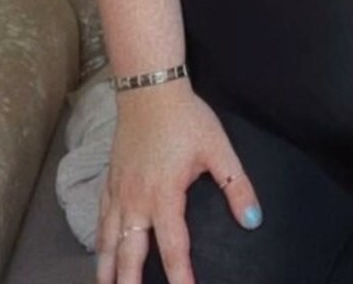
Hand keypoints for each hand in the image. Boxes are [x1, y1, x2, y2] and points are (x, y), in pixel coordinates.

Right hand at [95, 83, 262, 283]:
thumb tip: (253, 220)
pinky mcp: (110, 179)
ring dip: (106, 268)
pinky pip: (100, 218)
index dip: (180, 277)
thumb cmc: (185, 117)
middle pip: (129, 254)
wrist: (149, 87)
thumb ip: (236, 185)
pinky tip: (100, 249)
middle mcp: (136, 200)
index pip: (172, 248)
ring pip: (107, 240)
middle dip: (128, 283)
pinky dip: (99, 240)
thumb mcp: (218, 148)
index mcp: (164, 195)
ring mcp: (119, 190)